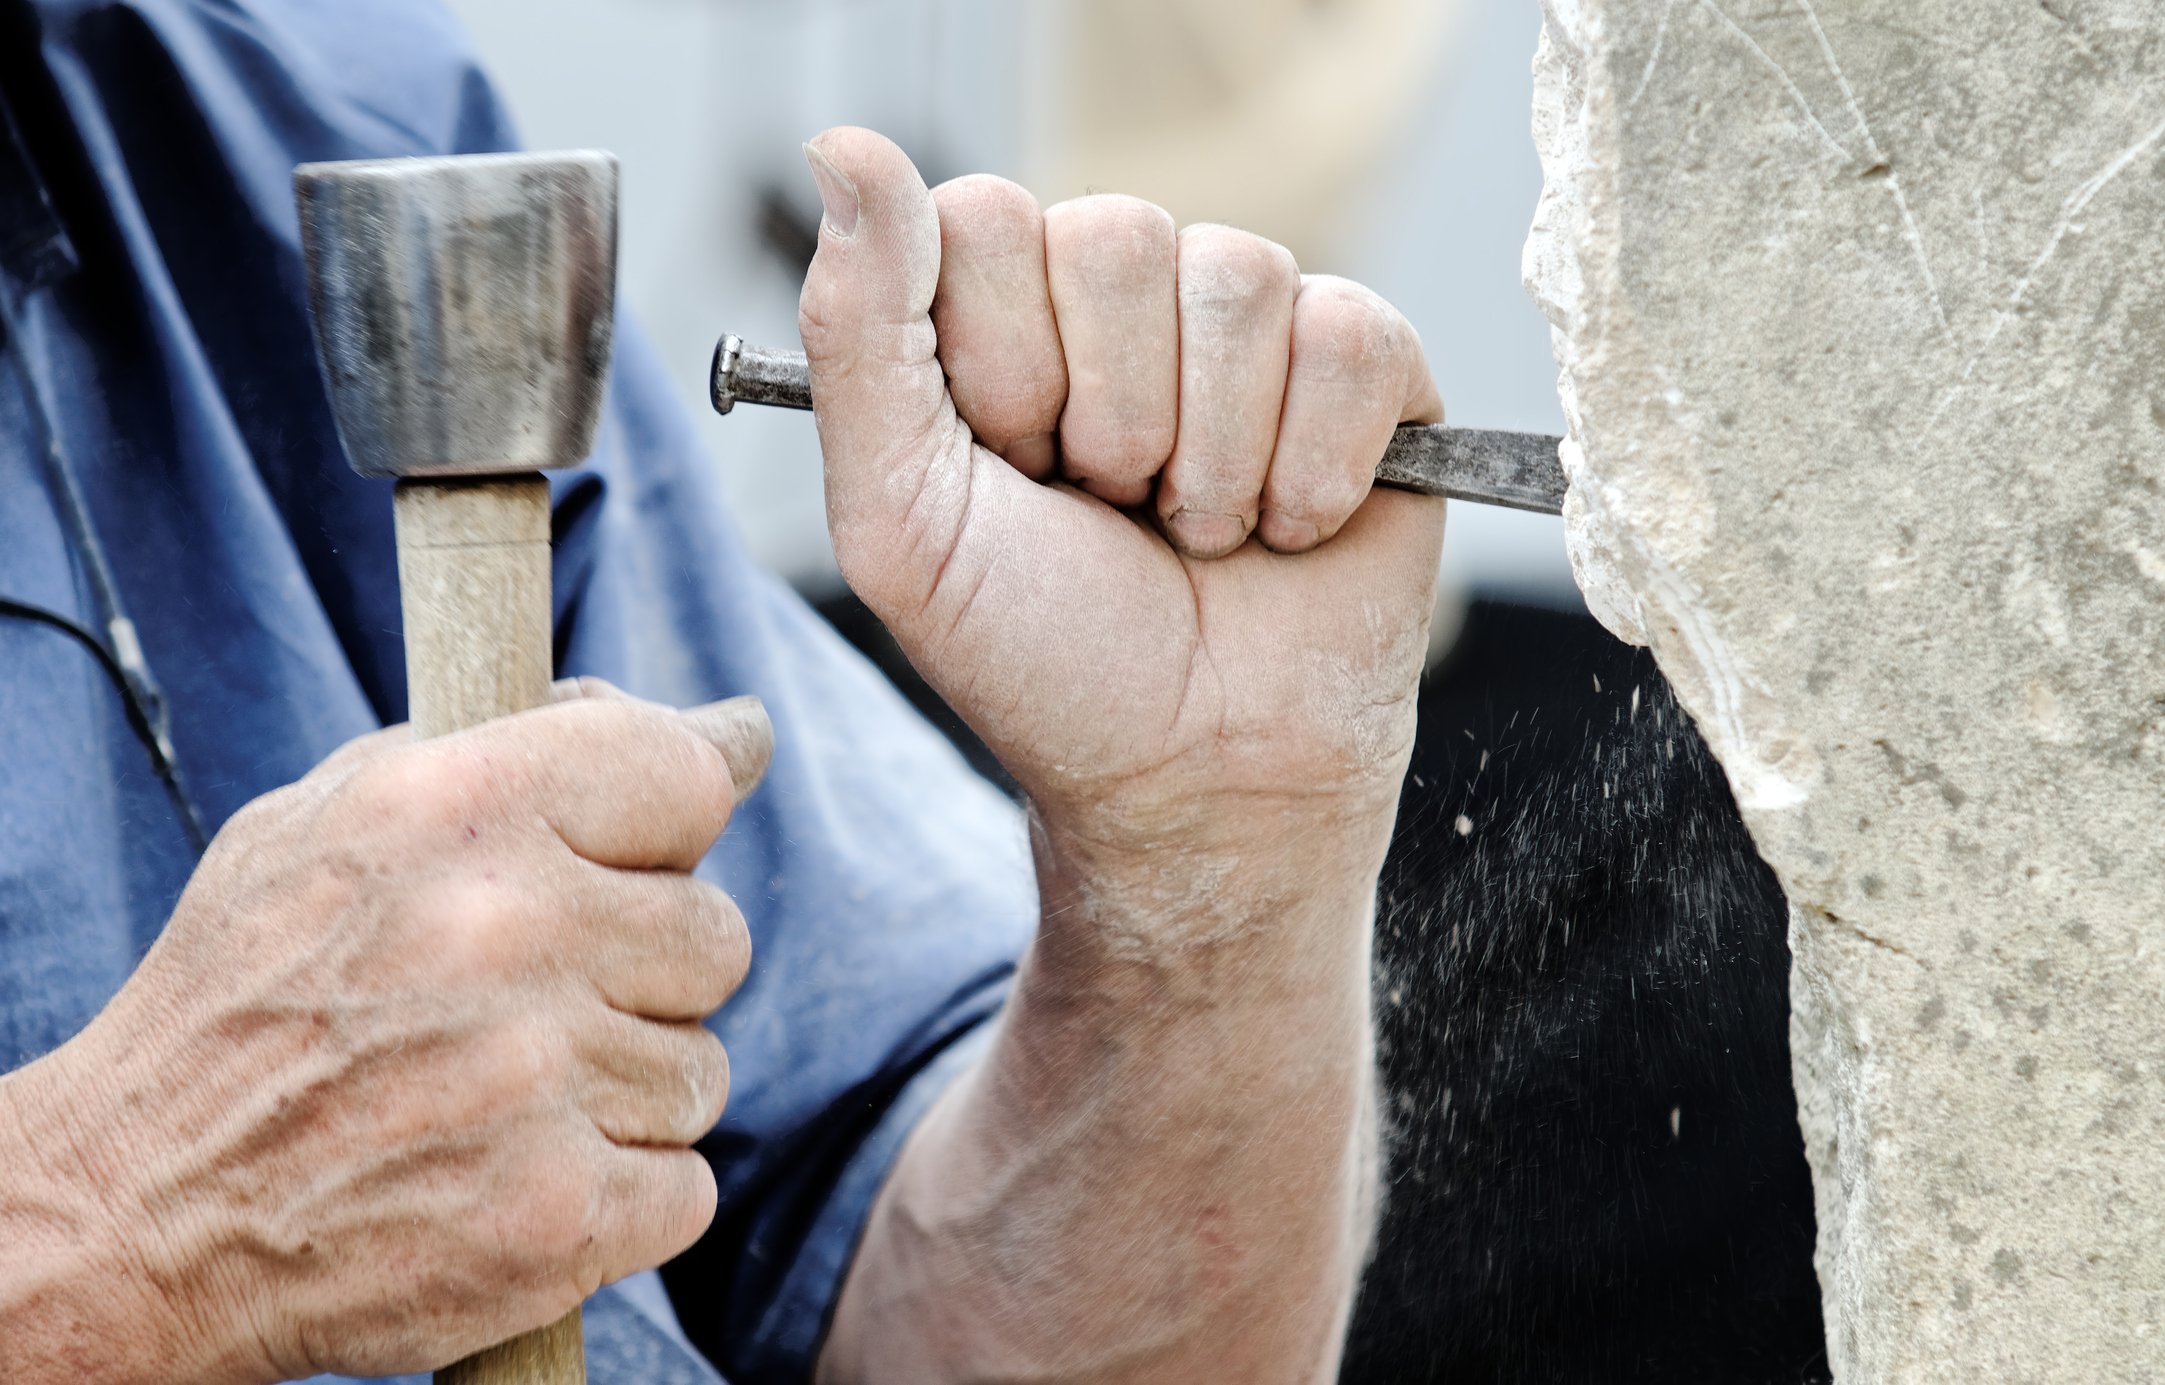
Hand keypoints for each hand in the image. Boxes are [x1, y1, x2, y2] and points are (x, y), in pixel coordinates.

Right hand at [1, 686, 768, 1382]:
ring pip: (700, 1069)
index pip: (686, 778)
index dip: (672, 827)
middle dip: (643, 973)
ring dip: (624, 1090)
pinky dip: (620, 1194)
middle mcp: (503, 930)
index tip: (643, 856)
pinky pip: (686, 1185)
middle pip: (714, 936)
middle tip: (534, 1003)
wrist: (140, 1208)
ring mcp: (535, 1078)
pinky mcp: (556, 1214)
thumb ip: (534, 750)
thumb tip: (736, 733)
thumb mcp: (341, 820)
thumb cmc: (253, 995)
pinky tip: (518, 1176)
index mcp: (453, 808)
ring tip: (503, 1098)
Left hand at [799, 130, 1443, 886]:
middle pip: (1116, 236)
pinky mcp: (1372, 368)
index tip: (1013, 469)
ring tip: (1200, 535)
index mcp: (1006, 317)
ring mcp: (1255, 327)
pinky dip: (1313, 468)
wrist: (1197, 780)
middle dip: (1109, 420)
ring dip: (1211, 459)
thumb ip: (858, 334)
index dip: (999, 363)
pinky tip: (1291, 532)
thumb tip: (844, 147)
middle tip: (1114, 512)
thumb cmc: (1047, 661)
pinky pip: (1352, 333)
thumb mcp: (904, 519)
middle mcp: (1129, 300)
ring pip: (1239, 278)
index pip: (984, 216)